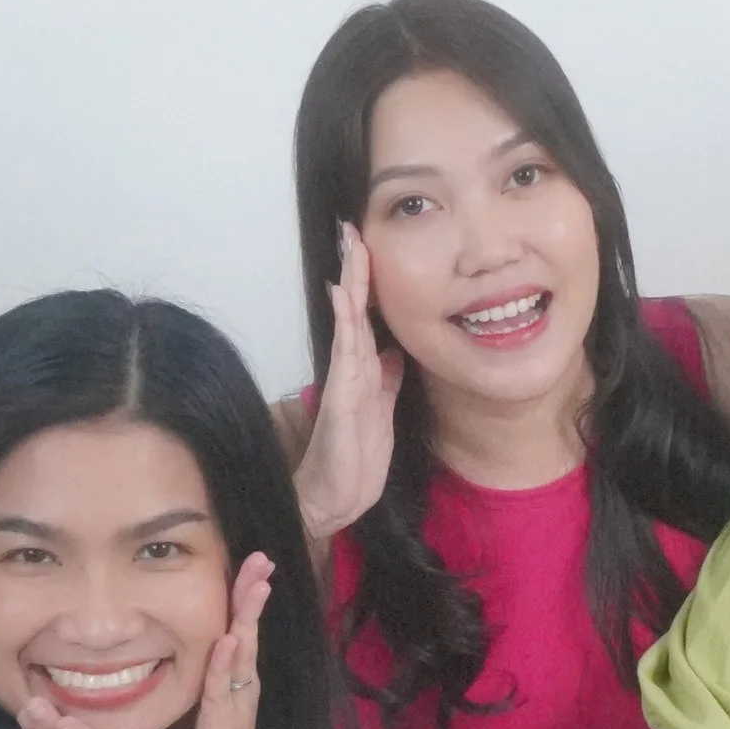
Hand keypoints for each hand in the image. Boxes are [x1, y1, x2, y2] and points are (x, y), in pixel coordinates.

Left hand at [191, 550, 272, 728]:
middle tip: (262, 558)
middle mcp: (238, 689)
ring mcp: (235, 705)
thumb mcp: (194, 715)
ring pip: (244, 652)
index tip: (248, 564)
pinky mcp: (225, 725)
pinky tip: (231, 640)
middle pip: (247, 632)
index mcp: (229, 684)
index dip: (242, 599)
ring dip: (249, 619)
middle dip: (253, 595)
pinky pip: (226, 688)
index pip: (236, 632)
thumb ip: (187, 688)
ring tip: (257, 585)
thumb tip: (159, 658)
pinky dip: (230, 663)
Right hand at [293, 222, 403, 544]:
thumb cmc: (355, 460)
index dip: (368, 285)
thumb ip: (386, 381)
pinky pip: (345, 352)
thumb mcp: (382, 412)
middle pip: (354, 311)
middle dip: (355, 271)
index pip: (366, 319)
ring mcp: (344, 381)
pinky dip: (345, 322)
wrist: (335, 498)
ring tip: (349, 248)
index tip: (367, 248)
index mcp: (363, 372)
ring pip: (348, 323)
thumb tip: (394, 351)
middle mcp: (351, 369)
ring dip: (350, 285)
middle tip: (351, 230)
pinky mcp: (343, 398)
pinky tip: (342, 295)